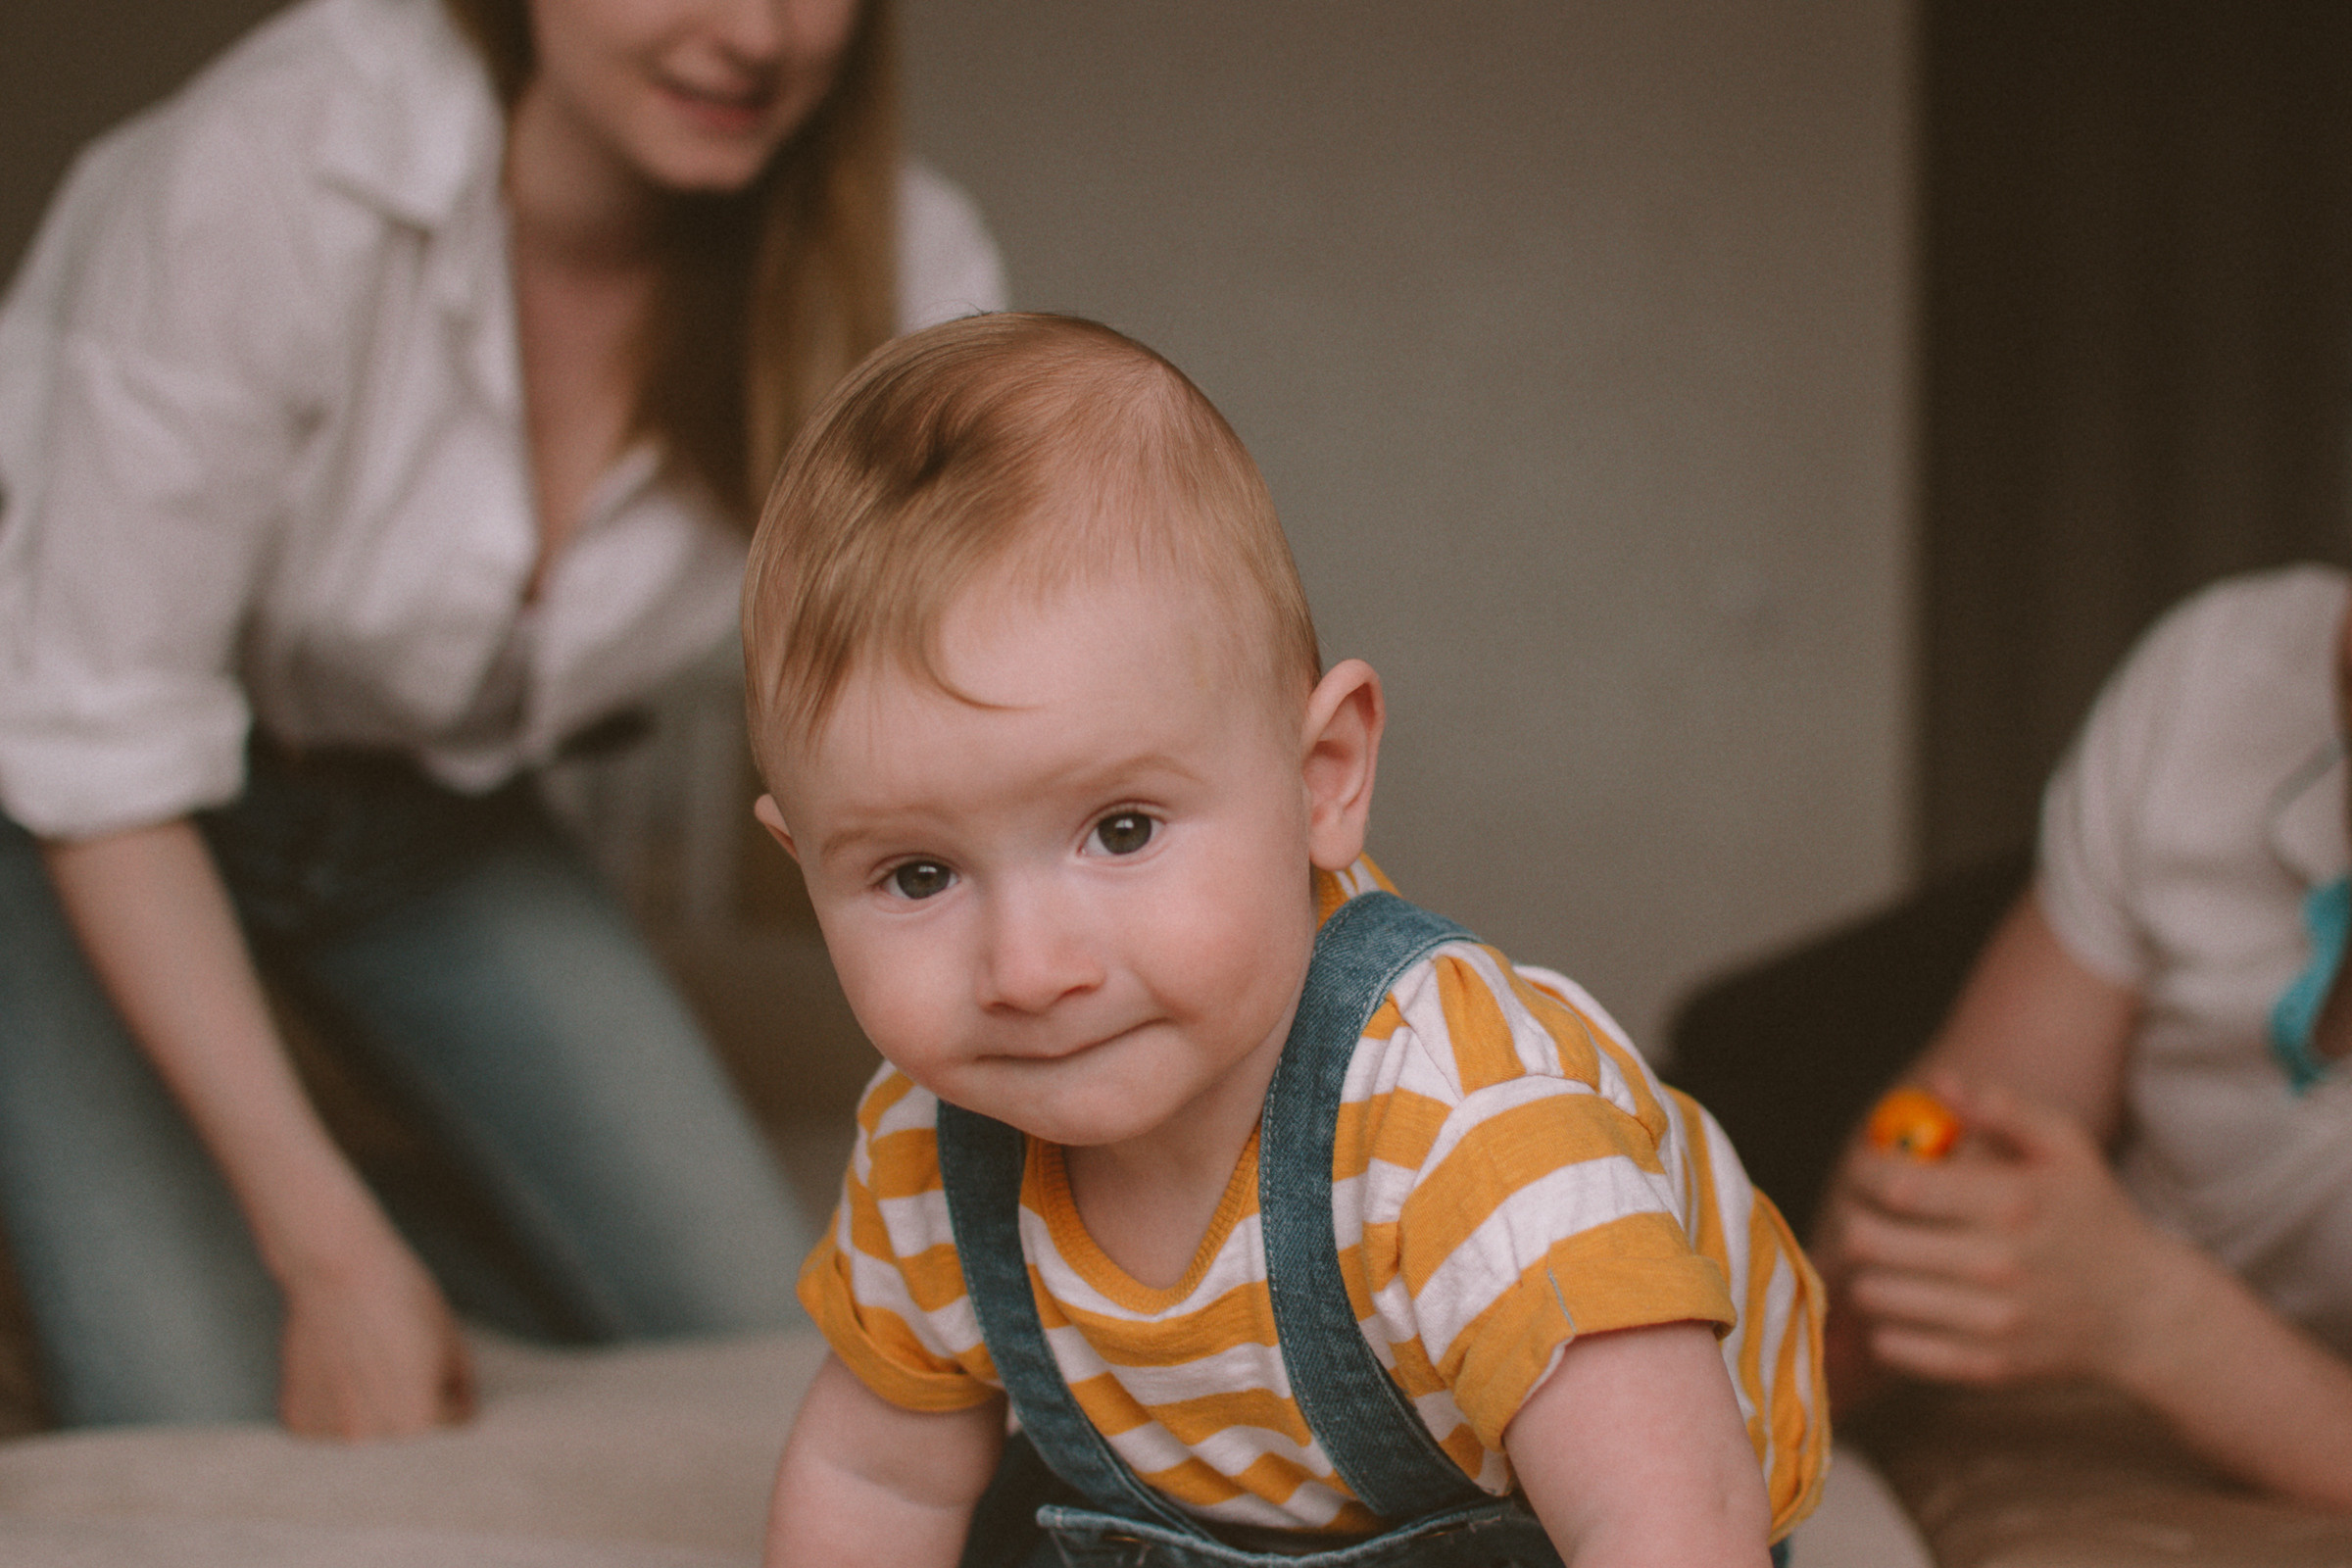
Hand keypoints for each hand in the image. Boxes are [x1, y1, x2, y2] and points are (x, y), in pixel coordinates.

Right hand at [276, 1226, 473, 1438]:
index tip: (435, 1362)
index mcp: (418, 1420)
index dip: (451, 1387)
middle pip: (407, 1428)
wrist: (335, 1267)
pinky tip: (337, 1366)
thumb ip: (460, 1381)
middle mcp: (371, 1437)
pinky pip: (327, 1423)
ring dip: (369, 1407)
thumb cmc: (398, 1294)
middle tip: (395, 1356)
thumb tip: (466, 1407)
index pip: (452, 1419)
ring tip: (364, 1360)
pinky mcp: (297, 1418)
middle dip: (411, 1400)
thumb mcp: (450, 1335)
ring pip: (365, 1429)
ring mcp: (329, 1431)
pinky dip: (333, 1403)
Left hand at [1831, 1075, 2174, 1386]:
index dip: (1864, 1170)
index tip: (1867, 1166)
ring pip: (1872, 1293)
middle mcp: (1997, 1265)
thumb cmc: (2093, 1216)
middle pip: (1869, 1241)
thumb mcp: (2066, 1148)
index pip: (1898, 1184)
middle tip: (1865, 1211)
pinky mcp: (1984, 1366)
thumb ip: (2004, 1109)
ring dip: (1865, 1271)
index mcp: (2010, 1203)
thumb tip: (1941, 1083)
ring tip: (1885, 1256)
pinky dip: (1884, 1322)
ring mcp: (1990, 1322)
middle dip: (1855, 1218)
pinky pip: (1892, 1346)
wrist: (2143, 1312)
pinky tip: (1906, 1301)